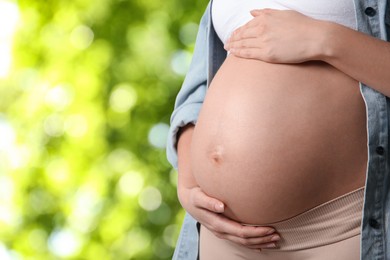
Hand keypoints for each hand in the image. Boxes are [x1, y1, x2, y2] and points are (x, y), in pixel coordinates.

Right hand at [176, 124, 279, 249]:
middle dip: (249, 230)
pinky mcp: (222, 232)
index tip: (222, 205)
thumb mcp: (200, 172)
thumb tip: (215, 133)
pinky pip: (238, 241)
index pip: (204, 203)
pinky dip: (253, 244)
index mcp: (198, 201)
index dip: (212, 204)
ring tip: (275, 236)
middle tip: (269, 229)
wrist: (190, 199)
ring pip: (235, 238)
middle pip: (227, 228)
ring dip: (255, 239)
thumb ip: (209, 158)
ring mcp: (215, 227)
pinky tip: (268, 243)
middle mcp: (206, 218)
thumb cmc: (201, 181)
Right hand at [178, 185, 280, 249]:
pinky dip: (252, 244)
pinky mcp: (224, 231)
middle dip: (262, 239)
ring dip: (260, 242)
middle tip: (277, 236)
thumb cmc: (195, 196)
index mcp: (217, 224)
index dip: (256, 232)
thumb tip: (221, 206)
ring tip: (275, 240)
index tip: (270, 228)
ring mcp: (222, 233)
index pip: (241, 232)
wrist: (188, 202)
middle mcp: (221, 231)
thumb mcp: (198, 196)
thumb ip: (209, 201)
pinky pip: (240, 241)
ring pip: (244, 243)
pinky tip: (262, 245)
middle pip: (244, 240)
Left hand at [224, 9, 325, 62]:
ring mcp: (263, 42)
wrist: (316, 38)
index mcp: (265, 18)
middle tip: (227, 43)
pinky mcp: (267, 54)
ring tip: (228, 48)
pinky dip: (238, 53)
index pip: (246, 25)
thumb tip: (252, 12)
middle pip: (242, 35)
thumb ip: (266, 12)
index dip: (238, 31)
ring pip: (243, 44)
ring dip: (233, 46)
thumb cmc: (303, 26)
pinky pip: (248, 54)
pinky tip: (233, 54)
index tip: (233, 35)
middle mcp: (262, 29)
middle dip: (232, 39)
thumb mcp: (284, 14)